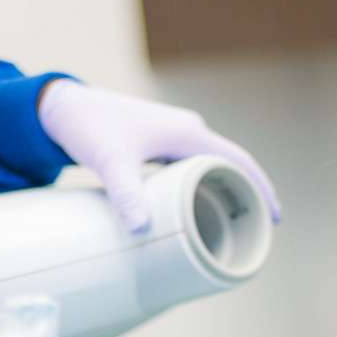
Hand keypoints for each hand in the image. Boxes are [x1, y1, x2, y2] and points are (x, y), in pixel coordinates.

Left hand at [37, 81, 280, 232]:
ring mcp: (171, 135)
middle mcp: (185, 131)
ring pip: (209, 166)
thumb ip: (126, 194)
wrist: (62, 106)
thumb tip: (141, 230)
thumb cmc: (89, 126)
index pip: (238, 160)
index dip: (260, 187)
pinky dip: (200, 186)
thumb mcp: (110, 162)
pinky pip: (190, 167)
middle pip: (229, 164)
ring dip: (223, 190)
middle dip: (246, 193)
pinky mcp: (156, 143)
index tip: (274, 216)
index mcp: (187, 133)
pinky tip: (194, 207)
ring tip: (232, 223)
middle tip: (257, 229)